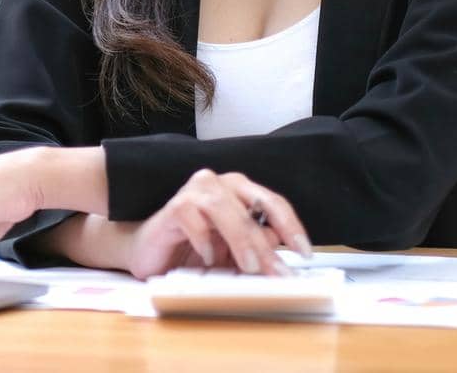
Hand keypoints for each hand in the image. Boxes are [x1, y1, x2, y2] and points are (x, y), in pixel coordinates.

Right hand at [124, 169, 311, 279]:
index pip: (273, 203)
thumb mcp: (234, 255)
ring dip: (240, 239)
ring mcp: (195, 192)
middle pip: (252, 206)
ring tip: (249, 266)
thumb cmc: (195, 250)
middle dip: (266, 242)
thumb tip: (278, 250)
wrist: (152, 253)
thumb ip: (256, 248)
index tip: (304, 252)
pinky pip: (191, 216)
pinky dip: (203, 238)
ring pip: (224, 208)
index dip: (290, 226)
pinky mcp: (173, 207)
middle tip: (276, 271)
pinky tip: (208, 257)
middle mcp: (220, 185)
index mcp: (240, 193)